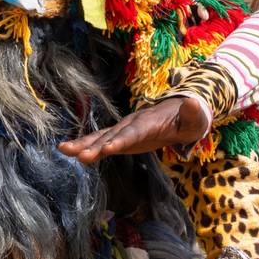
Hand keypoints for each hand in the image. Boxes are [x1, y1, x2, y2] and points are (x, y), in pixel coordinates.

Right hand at [59, 94, 212, 163]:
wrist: (178, 114)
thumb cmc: (188, 120)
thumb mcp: (195, 119)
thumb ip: (193, 114)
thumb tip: (194, 102)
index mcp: (149, 122)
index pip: (134, 132)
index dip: (122, 140)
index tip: (109, 148)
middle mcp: (132, 123)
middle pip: (112, 135)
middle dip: (96, 145)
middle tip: (79, 156)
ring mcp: (124, 129)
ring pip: (101, 137)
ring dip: (84, 144)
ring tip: (64, 150)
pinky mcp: (120, 137)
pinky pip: (101, 141)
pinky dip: (86, 147)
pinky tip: (70, 153)